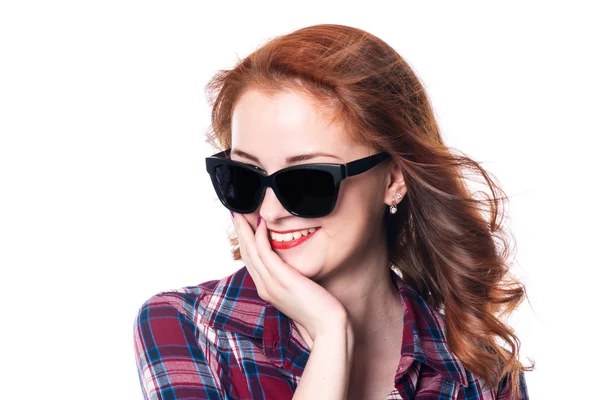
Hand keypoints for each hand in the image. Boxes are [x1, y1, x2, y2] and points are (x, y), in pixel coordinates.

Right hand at [231, 213, 348, 342]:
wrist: (326, 327)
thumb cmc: (318, 310)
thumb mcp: (298, 293)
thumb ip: (290, 280)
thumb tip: (291, 268)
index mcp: (266, 289)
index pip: (250, 260)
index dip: (244, 241)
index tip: (242, 224)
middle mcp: (264, 286)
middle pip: (246, 253)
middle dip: (239, 232)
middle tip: (234, 212)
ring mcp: (270, 283)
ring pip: (251, 251)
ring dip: (245, 230)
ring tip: (240, 213)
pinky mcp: (281, 279)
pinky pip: (265, 252)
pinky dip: (261, 237)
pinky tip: (262, 224)